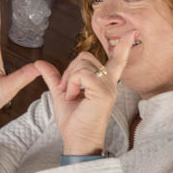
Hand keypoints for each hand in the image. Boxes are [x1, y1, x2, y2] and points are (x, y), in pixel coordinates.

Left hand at [49, 37, 133, 155]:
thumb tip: (40, 63)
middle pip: (84, 56)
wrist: (77, 140)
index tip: (132, 32)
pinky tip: (74, 97)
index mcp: (104, 82)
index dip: (124, 46)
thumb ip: (53, 77)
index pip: (116, 60)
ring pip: (81, 64)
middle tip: (67, 90)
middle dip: (69, 71)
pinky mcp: (103, 92)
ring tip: (72, 96)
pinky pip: (81, 74)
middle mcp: (110, 83)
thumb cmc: (73, 120)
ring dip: (69, 79)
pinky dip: (71, 84)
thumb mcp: (61, 94)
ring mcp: (109, 87)